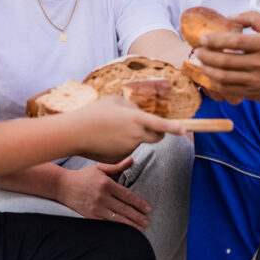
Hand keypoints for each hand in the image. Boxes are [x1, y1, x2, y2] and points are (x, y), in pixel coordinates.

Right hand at [55, 158, 152, 229]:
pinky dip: (117, 227)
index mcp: (106, 184)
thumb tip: (132, 160)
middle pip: (124, 209)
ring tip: (141, 228)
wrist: (62, 186)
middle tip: (148, 222)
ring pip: (117, 219)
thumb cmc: (83, 176)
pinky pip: (106, 223)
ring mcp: (95, 208)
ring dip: (130, 225)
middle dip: (138, 216)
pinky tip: (125, 231)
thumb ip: (117, 166)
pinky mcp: (89, 216)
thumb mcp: (99, 168)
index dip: (139, 203)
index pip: (127, 195)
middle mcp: (102, 197)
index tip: (148, 209)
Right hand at [70, 96, 184, 163]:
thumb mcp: (115, 101)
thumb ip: (132, 107)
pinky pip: (127, 150)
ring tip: (112, 129)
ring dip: (133, 136)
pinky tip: (106, 139)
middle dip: (158, 133)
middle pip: (157, 137)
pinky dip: (121, 145)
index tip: (184, 130)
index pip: (162, 125)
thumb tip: (140, 114)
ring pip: (139, 142)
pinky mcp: (120, 158)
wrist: (75, 133)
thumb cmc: (93, 113)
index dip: (175, 128)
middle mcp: (136, 135)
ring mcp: (129, 149)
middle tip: (148, 126)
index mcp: (136, 119)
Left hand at [195, 11, 259, 102]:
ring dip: (208, 69)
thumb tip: (230, 17)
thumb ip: (253, 18)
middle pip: (225, 60)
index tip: (203, 39)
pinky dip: (216, 82)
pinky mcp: (254, 93)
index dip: (215, 40)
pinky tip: (212, 76)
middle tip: (198, 51)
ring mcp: (256, 80)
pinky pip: (229, 89)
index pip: (235, 41)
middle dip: (206, 56)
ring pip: (224, 76)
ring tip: (202, 63)